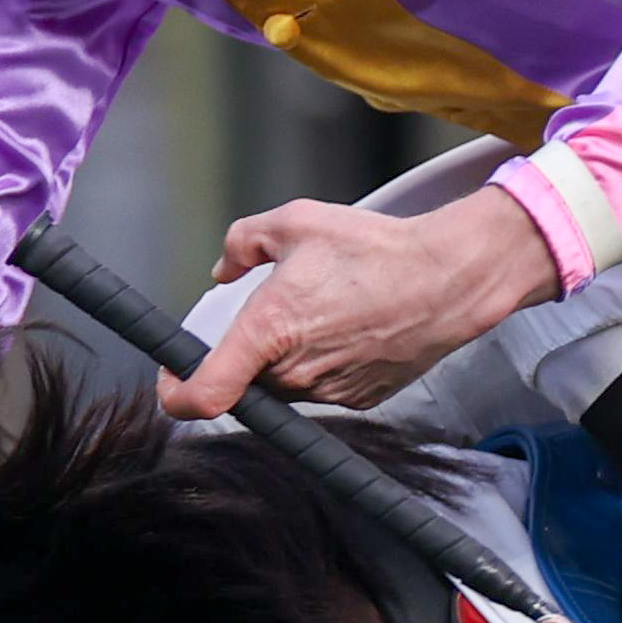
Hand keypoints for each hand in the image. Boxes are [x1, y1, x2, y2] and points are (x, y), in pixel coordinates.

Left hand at [161, 188, 561, 419]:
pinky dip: (322, 363)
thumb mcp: (295, 222)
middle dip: (244, 354)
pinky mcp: (357, 400)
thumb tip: (223, 268)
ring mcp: (327, 393)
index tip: (172, 378)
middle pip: (244, 381)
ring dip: (285, 357)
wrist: (449, 280)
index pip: (201, 395)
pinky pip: (320, 388)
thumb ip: (242, 242)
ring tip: (321, 311)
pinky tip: (348, 327)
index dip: (175, 394)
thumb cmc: (375, 250)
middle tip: (270, 313)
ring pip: (283, 385)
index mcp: (267, 332)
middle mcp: (294, 374)